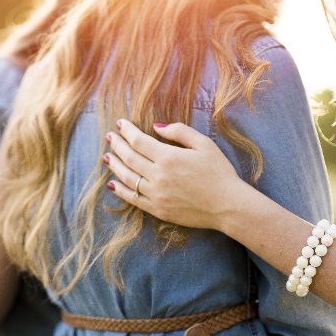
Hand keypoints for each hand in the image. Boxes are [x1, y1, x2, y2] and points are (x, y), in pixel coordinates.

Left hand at [104, 120, 246, 230]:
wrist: (228, 205)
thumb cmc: (220, 172)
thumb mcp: (204, 144)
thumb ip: (179, 132)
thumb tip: (156, 127)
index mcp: (169, 157)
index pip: (139, 141)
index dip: (127, 131)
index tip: (119, 124)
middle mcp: (158, 176)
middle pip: (129, 158)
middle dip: (117, 145)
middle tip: (109, 137)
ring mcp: (156, 195)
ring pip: (128, 178)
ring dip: (115, 165)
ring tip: (107, 156)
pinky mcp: (158, 210)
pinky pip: (133, 199)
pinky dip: (121, 190)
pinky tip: (113, 183)